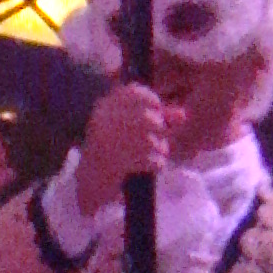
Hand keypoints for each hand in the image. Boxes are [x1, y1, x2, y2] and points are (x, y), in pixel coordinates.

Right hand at [73, 84, 167, 217]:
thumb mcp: (130, 128)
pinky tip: (150, 166)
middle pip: (150, 120)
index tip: (156, 107)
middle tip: (157, 138)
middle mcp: (104, 122)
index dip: (150, 98)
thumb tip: (183, 115)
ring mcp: (110, 144)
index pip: (132, 92)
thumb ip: (158, 118)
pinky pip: (152, 160)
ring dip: (160, 149)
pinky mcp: (119, 164)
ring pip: (153, 142)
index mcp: (103, 109)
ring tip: (153, 153)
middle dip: (161, 130)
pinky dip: (156, 164)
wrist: (89, 180)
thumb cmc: (112, 149)